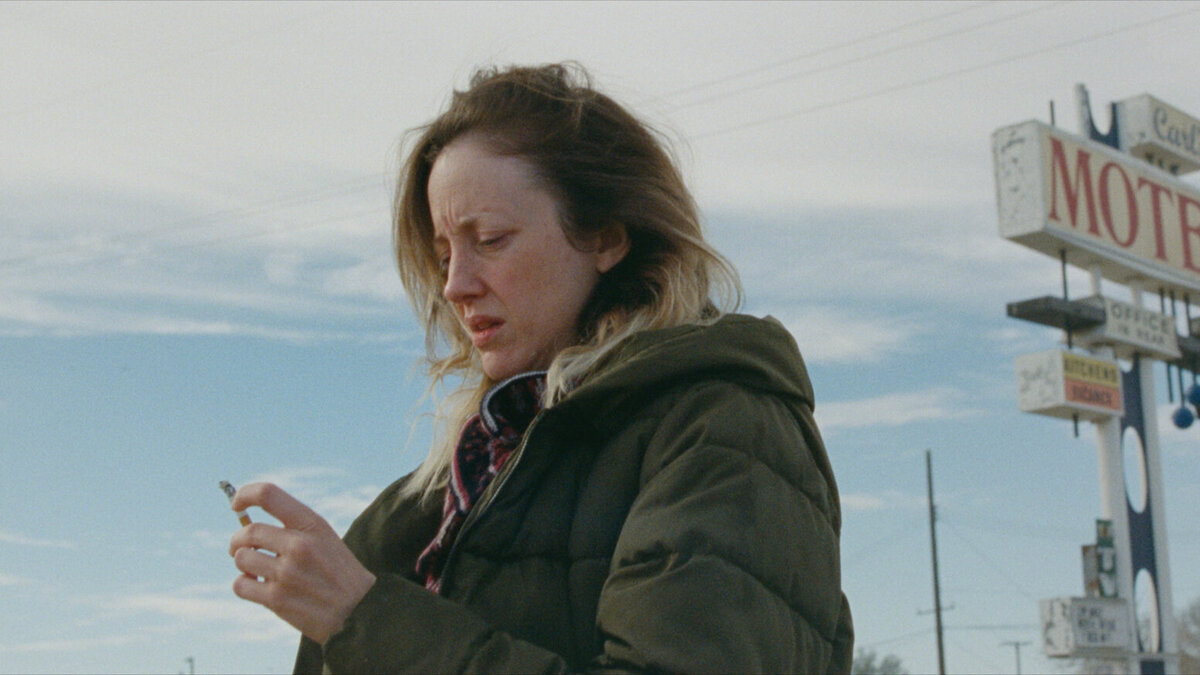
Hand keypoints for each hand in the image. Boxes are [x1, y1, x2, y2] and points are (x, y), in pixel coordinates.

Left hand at [228, 482, 375, 644]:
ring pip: (241, 558)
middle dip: (237, 540)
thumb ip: (293, 528)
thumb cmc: (338, 572)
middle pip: (248, 531)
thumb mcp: (325, 538)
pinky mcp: (277, 599)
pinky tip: (257, 586)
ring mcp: (287, 572)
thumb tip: (247, 526)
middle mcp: (299, 545)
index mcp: (312, 524)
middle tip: (240, 548)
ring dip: (242, 564)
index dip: (245, 495)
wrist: (359, 610)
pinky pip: (240, 585)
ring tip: (256, 570)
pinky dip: (243, 585)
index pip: (268, 495)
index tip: (237, 505)